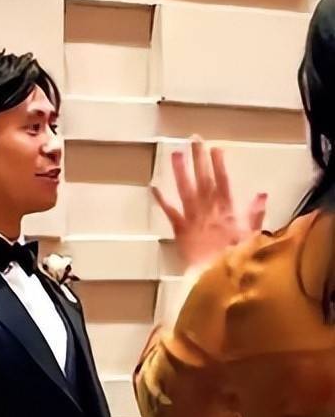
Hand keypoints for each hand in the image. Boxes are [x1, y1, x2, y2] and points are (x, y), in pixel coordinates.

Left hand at [151, 136, 266, 268]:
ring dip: (181, 171)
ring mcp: (193, 218)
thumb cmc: (236, 260)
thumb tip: (262, 194)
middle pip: (204, 180)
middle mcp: (209, 210)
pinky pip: (170, 212)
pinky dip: (162, 199)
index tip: (216, 148)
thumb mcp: (252, 237)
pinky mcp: (180, 229)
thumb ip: (256, 214)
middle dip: (199, 158)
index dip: (219, 165)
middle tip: (194, 139)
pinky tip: (154, 186)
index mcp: (227, 211)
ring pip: (186, 190)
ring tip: (175, 153)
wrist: (215, 277)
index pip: (223, 182)